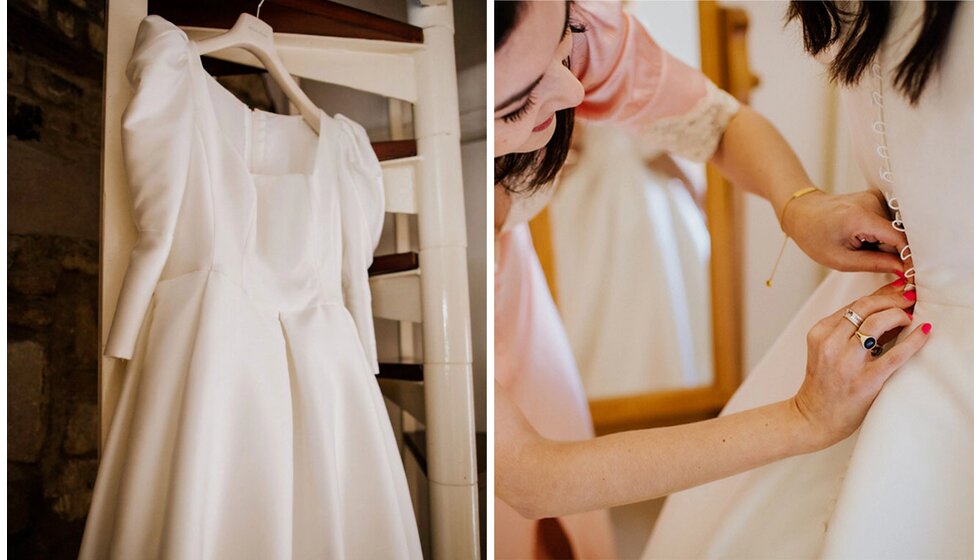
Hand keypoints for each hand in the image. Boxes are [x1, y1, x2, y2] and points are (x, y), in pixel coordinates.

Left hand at [783, 188, 908, 273]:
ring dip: (886, 244)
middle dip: (893, 252)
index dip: (910, 258)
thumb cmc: (815, 237)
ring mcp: (876, 197)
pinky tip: (864, 236)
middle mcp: (873, 202)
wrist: (802, 212)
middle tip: (873, 261)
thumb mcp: (840, 260)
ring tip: (862, 245)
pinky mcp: (877, 197)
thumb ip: (875, 264)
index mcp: (861, 217)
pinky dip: (881, 234)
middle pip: (900, 234)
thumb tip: (905, 271)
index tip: (913, 276)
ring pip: (895, 229)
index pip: (900, 238)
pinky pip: (889, 222)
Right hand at [792, 280, 929, 448]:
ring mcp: (847, 361)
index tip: (898, 287)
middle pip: (866, 306)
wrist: (814, 417)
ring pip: (877, 323)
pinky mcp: (866, 380)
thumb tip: (885, 308)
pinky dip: (913, 340)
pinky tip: (924, 331)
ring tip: (911, 316)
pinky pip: (895, 354)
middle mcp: (831, 343)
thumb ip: (848, 330)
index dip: (882, 292)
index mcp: (820, 332)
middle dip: (893, 298)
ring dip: (899, 314)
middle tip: (911, 297)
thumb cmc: (824, 383)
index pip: (855, 303)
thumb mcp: (826, 350)